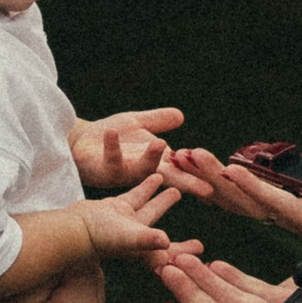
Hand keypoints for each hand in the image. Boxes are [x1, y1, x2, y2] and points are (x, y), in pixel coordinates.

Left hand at [71, 107, 200, 191]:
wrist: (78, 141)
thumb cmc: (110, 135)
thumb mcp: (137, 123)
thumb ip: (158, 120)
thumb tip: (181, 115)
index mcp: (155, 160)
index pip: (183, 168)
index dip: (201, 174)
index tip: (223, 179)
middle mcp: (142, 170)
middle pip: (169, 177)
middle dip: (187, 182)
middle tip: (205, 187)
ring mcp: (123, 172)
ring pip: (141, 170)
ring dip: (150, 158)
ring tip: (159, 144)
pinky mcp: (103, 169)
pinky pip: (109, 158)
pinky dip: (112, 145)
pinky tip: (112, 131)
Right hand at [77, 167, 184, 256]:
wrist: (71, 226)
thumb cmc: (99, 235)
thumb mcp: (127, 237)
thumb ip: (147, 240)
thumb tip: (166, 242)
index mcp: (143, 247)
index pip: (169, 253)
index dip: (185, 250)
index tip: (201, 247)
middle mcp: (136, 237)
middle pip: (162, 236)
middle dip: (177, 232)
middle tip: (194, 232)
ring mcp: (125, 222)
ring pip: (150, 210)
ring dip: (163, 202)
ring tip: (177, 191)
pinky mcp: (114, 208)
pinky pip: (135, 196)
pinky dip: (146, 187)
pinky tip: (156, 175)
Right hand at [171, 75, 301, 258]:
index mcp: (290, 189)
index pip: (240, 180)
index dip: (209, 168)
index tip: (182, 151)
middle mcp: (288, 208)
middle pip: (233, 195)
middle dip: (200, 178)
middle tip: (170, 159)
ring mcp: (299, 218)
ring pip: (247, 201)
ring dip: (218, 180)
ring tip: (193, 159)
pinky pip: (278, 207)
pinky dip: (254, 190)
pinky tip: (233, 171)